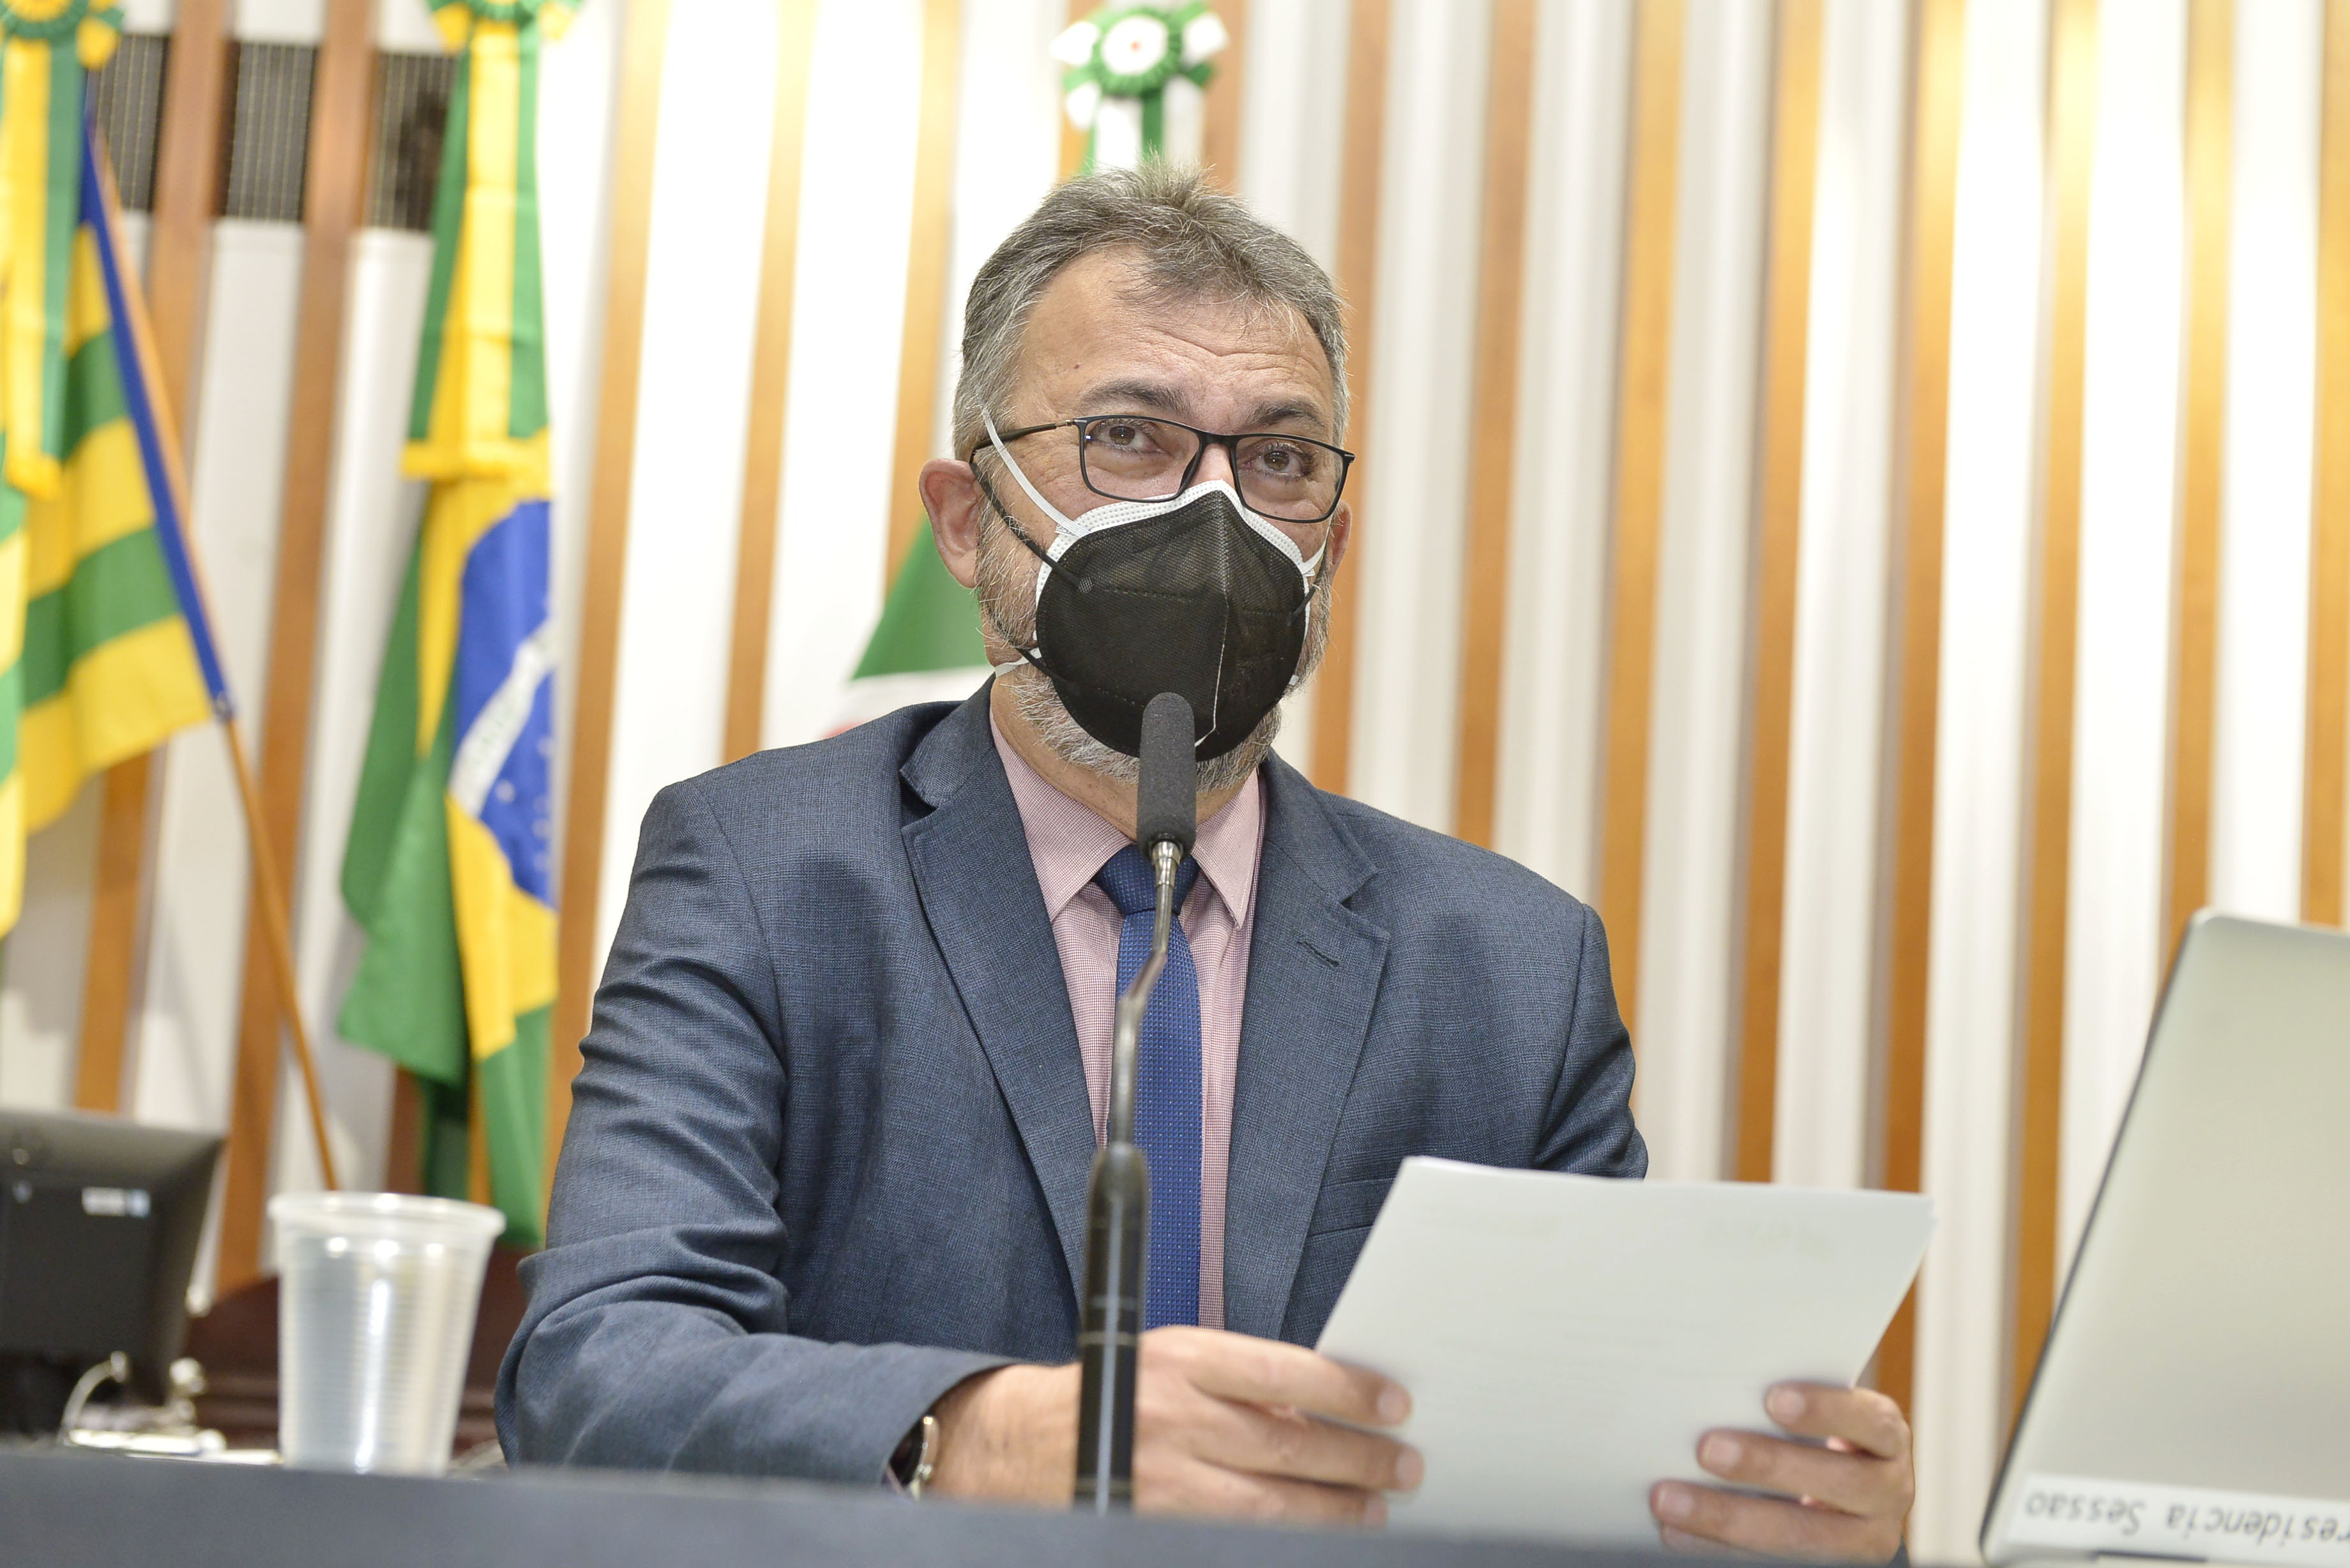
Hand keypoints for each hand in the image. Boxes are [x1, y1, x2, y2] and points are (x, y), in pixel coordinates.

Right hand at [926, 1326, 1420, 1525]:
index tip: (1395, 1404)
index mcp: (1180, 1360)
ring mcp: (1161, 1481)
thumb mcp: (1172, 1363)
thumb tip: (1328, 1413)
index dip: (1347, 1392)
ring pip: (1269, 1505)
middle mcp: (1170, 1418)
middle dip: (1357, 1460)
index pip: (1283, 1374)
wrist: (1023, 1446)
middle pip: (1286, 1447)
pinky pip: (1235, 1540)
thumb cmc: (1117, 1392)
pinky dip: (1283, 1542)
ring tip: (1376, 1511)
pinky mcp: (1154, 1527)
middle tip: (1406, 1466)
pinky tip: (1317, 1540)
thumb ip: (1242, 1384)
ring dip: (1333, 1510)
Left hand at [1649, 1383, 1912, 1562]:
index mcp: (1885, 1438)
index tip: (1773, 1400)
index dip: (1825, 1410)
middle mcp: (1888, 1491)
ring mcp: (1865, 1539)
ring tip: (1670, 1502)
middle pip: (1838, 1482)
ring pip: (1805, 1538)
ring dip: (1730, 1519)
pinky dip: (1721, 1550)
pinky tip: (1678, 1535)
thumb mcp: (1814, 1415)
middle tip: (1706, 1449)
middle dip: (1767, 1465)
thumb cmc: (1810, 1438)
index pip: (1869, 1420)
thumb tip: (1706, 1388)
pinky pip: (1778, 1565)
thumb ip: (1778, 1404)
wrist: (1842, 1502)